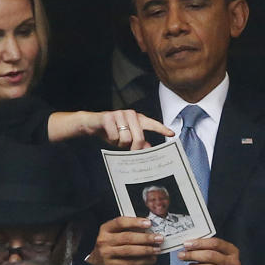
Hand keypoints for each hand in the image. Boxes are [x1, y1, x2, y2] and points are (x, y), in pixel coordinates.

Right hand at [47, 110, 173, 149]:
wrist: (92, 124)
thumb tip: (149, 148)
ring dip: (119, 143)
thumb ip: (138, 142)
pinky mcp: (109, 117)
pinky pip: (114, 136)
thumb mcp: (126, 138)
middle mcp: (131, 114)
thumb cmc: (111, 131)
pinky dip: (111, 140)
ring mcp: (120, 114)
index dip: (162, 129)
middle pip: (139, 138)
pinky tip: (107, 133)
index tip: (172, 134)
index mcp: (137, 119)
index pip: (152, 124)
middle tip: (128, 149)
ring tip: (115, 138)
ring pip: (126, 139)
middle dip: (134, 147)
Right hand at [86, 216, 160, 264]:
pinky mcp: (112, 264)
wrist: (96, 258)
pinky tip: (150, 259)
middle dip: (145, 238)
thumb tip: (148, 228)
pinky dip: (142, 261)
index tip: (148, 223)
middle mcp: (105, 240)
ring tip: (156, 249)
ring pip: (129, 251)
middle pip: (127, 237)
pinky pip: (129, 262)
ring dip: (145, 250)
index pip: (121, 222)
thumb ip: (128, 228)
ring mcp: (107, 253)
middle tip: (158, 238)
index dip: (135, 222)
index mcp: (106, 228)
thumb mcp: (113, 231)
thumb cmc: (109, 242)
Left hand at [178, 237, 250, 264]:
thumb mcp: (222, 255)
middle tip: (181, 255)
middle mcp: (233, 263)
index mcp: (233, 251)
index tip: (186, 244)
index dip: (199, 243)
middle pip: (210, 256)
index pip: (215, 243)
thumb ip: (209, 249)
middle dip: (193, 255)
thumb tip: (189, 245)